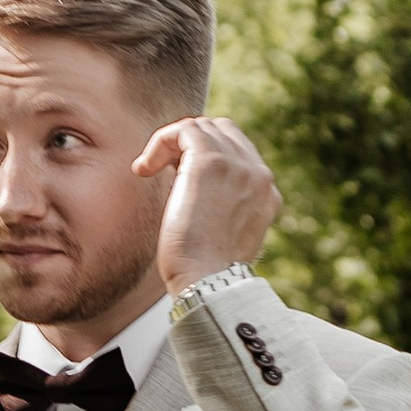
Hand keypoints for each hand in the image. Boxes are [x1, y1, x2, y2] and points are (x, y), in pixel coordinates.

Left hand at [133, 115, 281, 294]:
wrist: (207, 284)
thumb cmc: (205, 273)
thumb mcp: (222, 237)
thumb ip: (221, 207)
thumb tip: (195, 192)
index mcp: (266, 194)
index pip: (238, 152)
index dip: (203, 158)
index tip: (177, 181)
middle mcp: (259, 176)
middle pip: (223, 131)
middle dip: (189, 145)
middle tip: (163, 172)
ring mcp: (239, 165)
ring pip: (202, 127)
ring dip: (171, 144)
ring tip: (149, 170)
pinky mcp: (211, 161)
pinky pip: (184, 130)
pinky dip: (160, 142)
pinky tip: (143, 169)